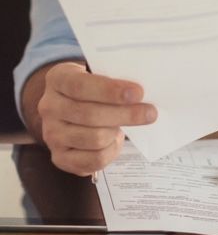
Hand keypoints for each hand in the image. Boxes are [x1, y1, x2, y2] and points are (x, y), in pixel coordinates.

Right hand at [35, 62, 156, 175]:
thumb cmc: (93, 89)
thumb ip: (115, 79)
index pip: (80, 86)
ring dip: (117, 132)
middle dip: (126, 114)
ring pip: (95, 138)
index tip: (138, 93)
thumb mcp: (98, 75)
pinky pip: (94, 159)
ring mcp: (51, 134)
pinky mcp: (59, 157)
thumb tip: (142, 94)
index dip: (110, 91)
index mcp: (58, 79)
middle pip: (90, 115)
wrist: (71, 108)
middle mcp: (49, 107)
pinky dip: (111, 151)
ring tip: (125, 126)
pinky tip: (115, 141)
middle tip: (150, 112)